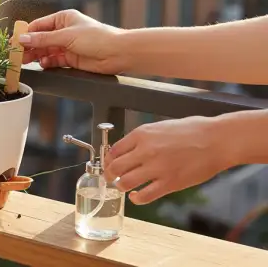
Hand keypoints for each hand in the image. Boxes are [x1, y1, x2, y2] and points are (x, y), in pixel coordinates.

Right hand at [20, 9, 126, 74]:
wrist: (118, 53)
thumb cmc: (97, 38)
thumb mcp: (66, 36)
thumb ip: (43, 39)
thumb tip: (23, 38)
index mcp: (63, 18)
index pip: (38, 25)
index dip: (26, 33)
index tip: (15, 41)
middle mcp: (64, 31)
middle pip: (40, 39)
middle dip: (29, 46)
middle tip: (17, 54)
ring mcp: (67, 45)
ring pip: (45, 50)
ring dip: (36, 55)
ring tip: (26, 61)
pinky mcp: (71, 58)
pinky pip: (54, 60)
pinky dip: (47, 62)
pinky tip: (42, 64)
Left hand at [103, 116, 227, 204]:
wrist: (217, 140)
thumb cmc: (193, 131)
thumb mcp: (160, 127)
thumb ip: (143, 139)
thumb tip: (128, 150)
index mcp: (141, 134)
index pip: (113, 151)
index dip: (108, 161)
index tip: (109, 165)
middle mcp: (145, 150)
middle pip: (114, 168)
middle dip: (109, 175)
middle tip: (111, 179)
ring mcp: (157, 168)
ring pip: (124, 183)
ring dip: (121, 187)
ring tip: (124, 187)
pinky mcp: (169, 183)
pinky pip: (144, 196)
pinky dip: (136, 198)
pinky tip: (137, 196)